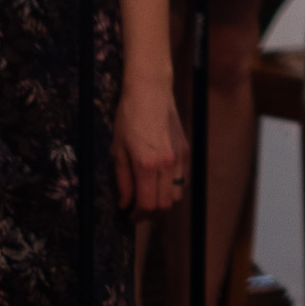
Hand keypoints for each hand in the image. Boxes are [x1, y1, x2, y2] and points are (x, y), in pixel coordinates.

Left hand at [113, 75, 185, 215]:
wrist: (151, 90)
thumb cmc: (128, 117)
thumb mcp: (118, 149)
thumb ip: (123, 180)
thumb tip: (125, 203)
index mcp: (147, 165)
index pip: (147, 204)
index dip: (137, 216)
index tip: (128, 216)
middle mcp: (167, 164)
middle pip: (164, 205)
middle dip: (149, 213)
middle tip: (136, 209)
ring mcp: (180, 157)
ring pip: (176, 194)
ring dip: (162, 201)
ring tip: (148, 196)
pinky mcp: (186, 150)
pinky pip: (182, 179)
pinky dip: (171, 187)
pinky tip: (158, 181)